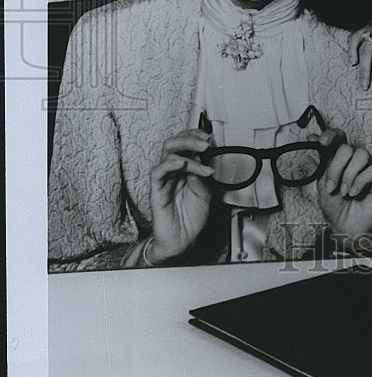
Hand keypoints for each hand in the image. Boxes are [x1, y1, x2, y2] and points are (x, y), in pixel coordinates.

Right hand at [149, 128, 214, 263]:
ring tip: (202, 150)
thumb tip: (206, 156)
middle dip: (190, 138)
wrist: (183, 241)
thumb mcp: (206, 191)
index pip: (185, 144)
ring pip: (167, 153)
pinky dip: (170, 164)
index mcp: (185, 169)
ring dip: (186, 148)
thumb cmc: (192, 217)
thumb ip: (204, 173)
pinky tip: (183, 163)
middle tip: (206, 141)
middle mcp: (173, 171)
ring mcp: (164, 179)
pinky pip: (158, 172)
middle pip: (174, 143)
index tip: (209, 136)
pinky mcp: (156, 190)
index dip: (195, 135)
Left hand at [314, 127, 371, 242]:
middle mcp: (353, 161)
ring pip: (362, 154)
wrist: (344, 227)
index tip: (322, 142)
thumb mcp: (321, 182)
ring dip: (348, 175)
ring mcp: (366, 168)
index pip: (338, 137)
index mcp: (339, 158)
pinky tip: (354, 193)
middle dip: (336, 167)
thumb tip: (312, 137)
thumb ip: (320, 161)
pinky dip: (360, 182)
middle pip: (347, 147)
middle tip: (331, 186)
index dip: (331, 135)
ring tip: (344, 191)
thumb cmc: (334, 207)